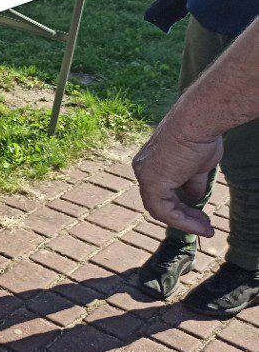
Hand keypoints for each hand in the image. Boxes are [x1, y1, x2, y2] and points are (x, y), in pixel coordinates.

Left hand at [132, 122, 220, 237]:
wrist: (198, 123)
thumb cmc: (200, 137)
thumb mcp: (197, 165)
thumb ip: (192, 182)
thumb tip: (195, 196)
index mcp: (151, 163)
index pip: (161, 192)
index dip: (181, 207)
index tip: (201, 216)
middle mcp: (143, 169)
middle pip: (160, 202)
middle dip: (183, 216)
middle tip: (205, 226)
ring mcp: (145, 176)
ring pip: (160, 209)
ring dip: (185, 222)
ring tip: (206, 228)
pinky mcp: (151, 182)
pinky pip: (163, 210)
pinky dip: (182, 220)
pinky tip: (200, 224)